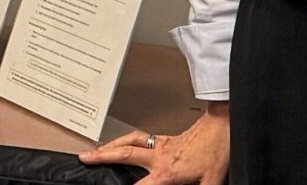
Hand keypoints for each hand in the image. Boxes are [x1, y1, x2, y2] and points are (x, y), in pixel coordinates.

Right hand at [81, 105, 227, 181]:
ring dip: (110, 144)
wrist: (221, 128)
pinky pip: (140, 137)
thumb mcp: (210, 183)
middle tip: (85, 157)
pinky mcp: (166, 139)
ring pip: (129, 141)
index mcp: (166, 172)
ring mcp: (160, 145)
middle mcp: (159, 156)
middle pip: (124, 155)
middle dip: (102, 157)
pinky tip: (124, 141)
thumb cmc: (216, 153)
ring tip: (96, 149)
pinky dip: (127, 138)